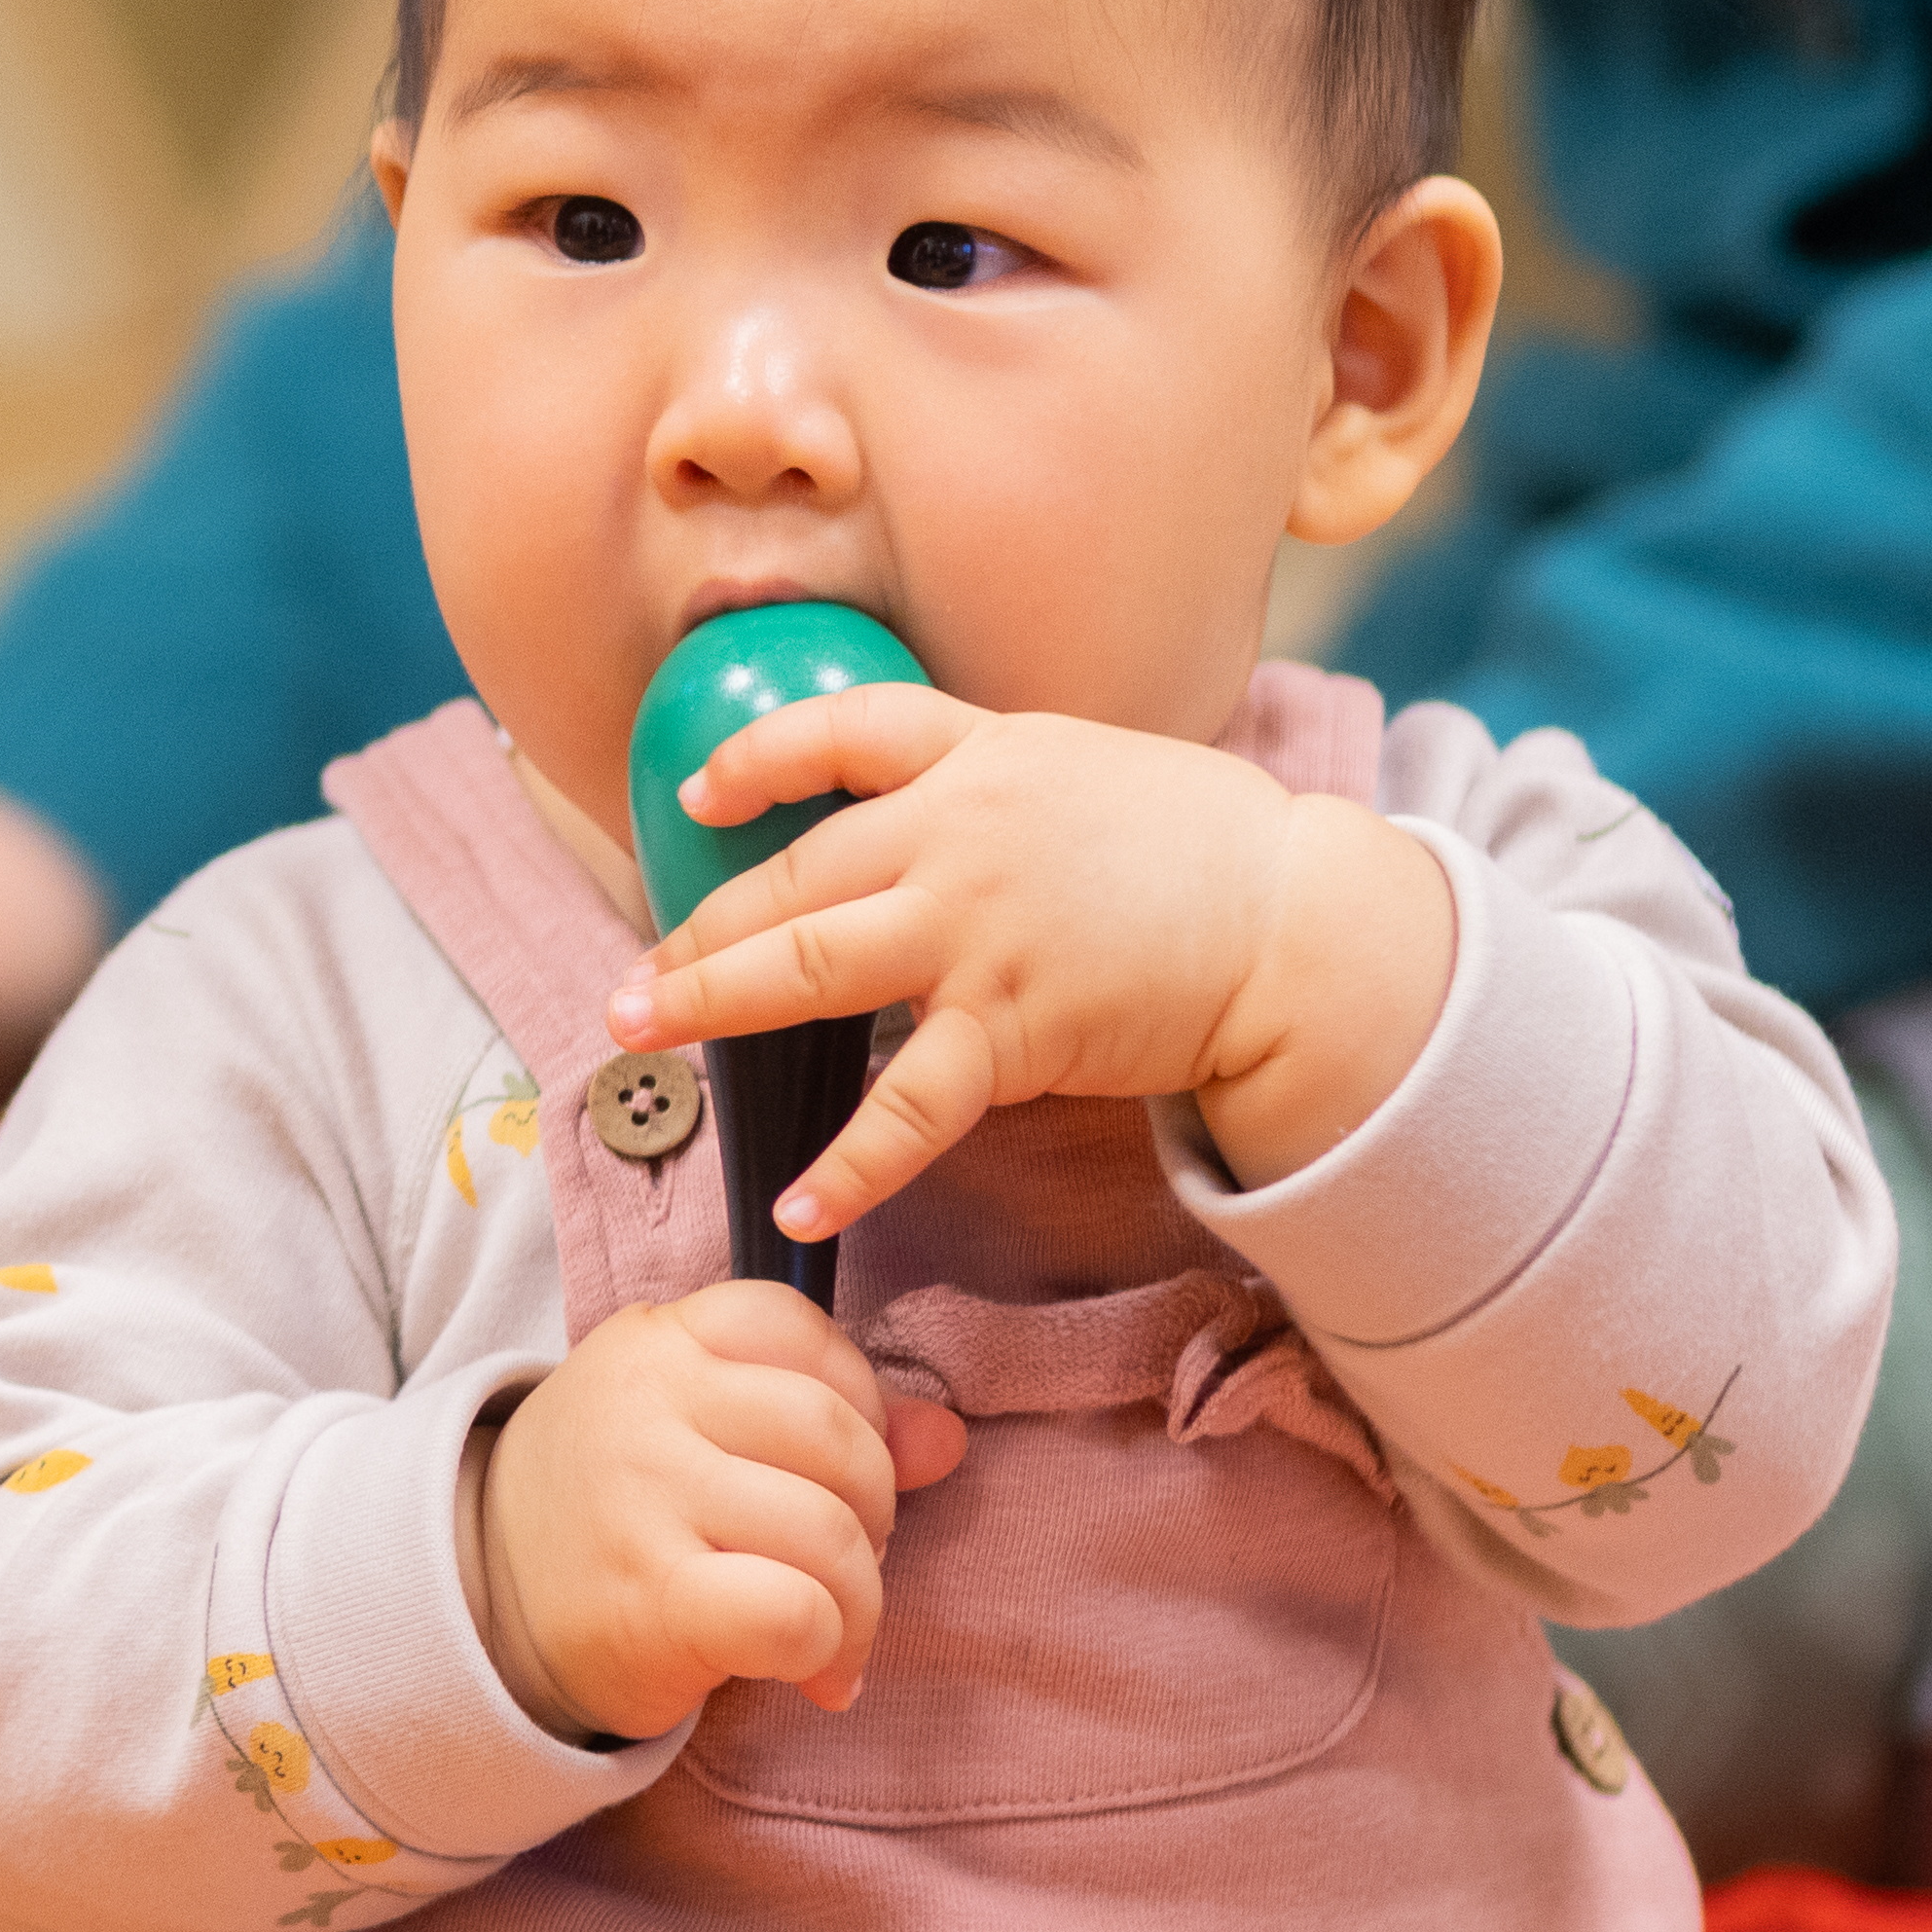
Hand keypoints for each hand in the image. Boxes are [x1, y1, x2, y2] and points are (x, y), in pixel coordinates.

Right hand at [468, 1280, 965, 1736]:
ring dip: (862, 1603)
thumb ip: (822, 1417)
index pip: (795, 1327)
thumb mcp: (695, 1432)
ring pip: (829, 1532)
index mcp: (656, 1342)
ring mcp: (642, 1497)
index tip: (833, 1469)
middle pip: (837, 1438)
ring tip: (834, 1635)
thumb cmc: (610, 1511)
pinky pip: (794, 1611)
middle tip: (843, 1567)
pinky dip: (827, 1649)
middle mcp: (645, 1404)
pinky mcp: (649, 1599)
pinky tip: (810, 1672)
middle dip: (875, 1515)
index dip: (855, 1400)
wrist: (479, 1607)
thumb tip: (946, 1437)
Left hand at [608, 688, 1458, 1237]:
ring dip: (710, 1002)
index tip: (701, 792)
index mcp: (979, 758)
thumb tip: (924, 824)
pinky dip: (846, 1161)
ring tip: (638, 1035)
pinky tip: (793, 1201)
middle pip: (794, 875)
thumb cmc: (1204, 847)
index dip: (759, 758)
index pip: (843, 731)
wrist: (1301, 923)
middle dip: (697, 929)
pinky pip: (907, 1106)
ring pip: (810, 967)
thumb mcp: (1085, 770)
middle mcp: (958, 834)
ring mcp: (977, 931)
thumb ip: (991, 788)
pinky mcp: (1013, 1026)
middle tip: (630, 980)